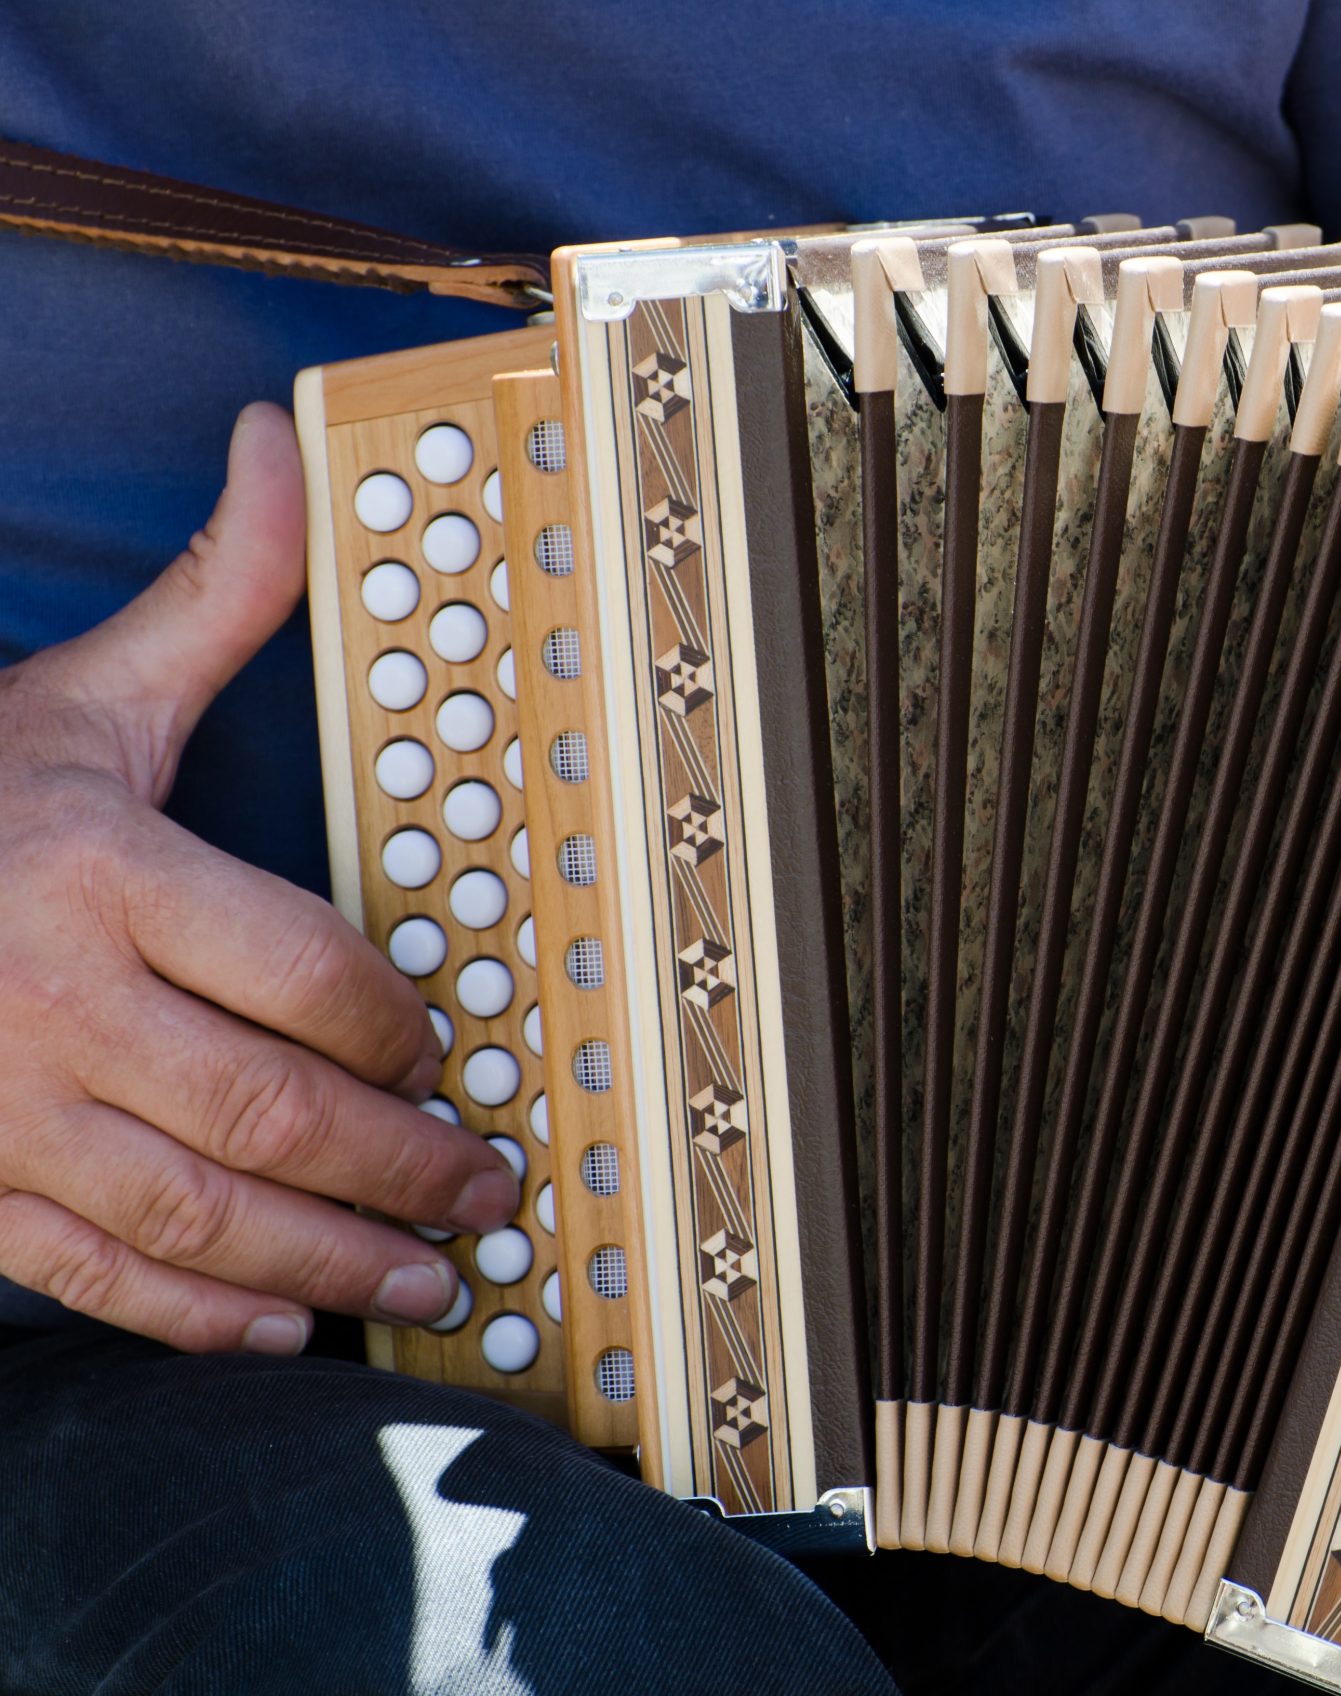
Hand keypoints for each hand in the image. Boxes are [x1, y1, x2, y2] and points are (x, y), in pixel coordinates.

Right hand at [0, 404, 517, 1353]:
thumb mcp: (81, 689)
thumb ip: (215, 591)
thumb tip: (281, 444)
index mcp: (98, 872)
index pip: (305, 973)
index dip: (405, 1030)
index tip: (453, 1054)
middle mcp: (48, 1000)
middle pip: (272, 1109)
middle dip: (403, 1165)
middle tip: (489, 1189)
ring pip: (195, 1211)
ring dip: (328, 1257)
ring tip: (427, 1279)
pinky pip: (85, 1273)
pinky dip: (191, 1313)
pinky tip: (277, 1323)